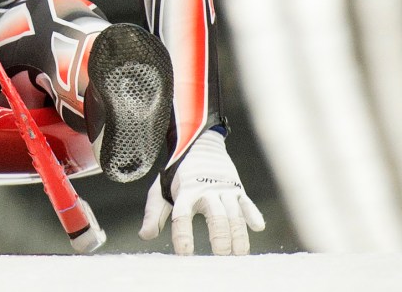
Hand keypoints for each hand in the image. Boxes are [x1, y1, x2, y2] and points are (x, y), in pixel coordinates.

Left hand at [139, 129, 264, 254]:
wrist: (199, 146)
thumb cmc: (178, 175)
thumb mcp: (160, 190)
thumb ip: (154, 214)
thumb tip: (144, 236)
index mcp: (185, 192)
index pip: (182, 215)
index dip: (183, 234)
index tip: (184, 253)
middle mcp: (205, 190)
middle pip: (215, 215)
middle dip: (219, 236)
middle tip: (220, 255)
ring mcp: (223, 189)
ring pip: (234, 213)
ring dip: (238, 233)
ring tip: (238, 253)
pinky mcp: (237, 188)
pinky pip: (247, 202)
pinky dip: (253, 214)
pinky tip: (257, 227)